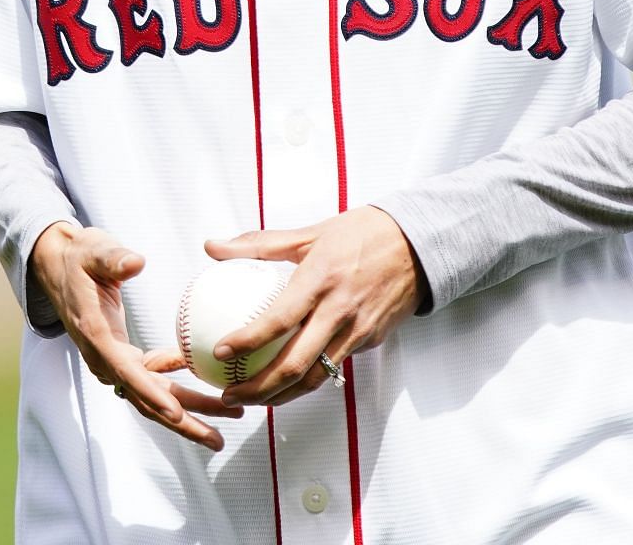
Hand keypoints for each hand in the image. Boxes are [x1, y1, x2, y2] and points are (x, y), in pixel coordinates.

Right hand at [29, 222, 243, 450]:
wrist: (58, 266)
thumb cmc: (79, 257)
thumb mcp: (93, 250)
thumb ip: (114, 258)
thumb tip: (136, 262)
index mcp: (97, 336)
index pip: (127, 373)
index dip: (152, 395)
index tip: (177, 414)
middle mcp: (104, 357)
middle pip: (147, 398)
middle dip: (183, 420)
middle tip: (219, 439)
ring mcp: (113, 361)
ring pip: (154, 394)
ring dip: (190, 408)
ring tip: (228, 413)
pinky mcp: (121, 356)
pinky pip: (153, 377)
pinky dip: (177, 381)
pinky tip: (204, 373)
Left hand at [191, 206, 422, 407]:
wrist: (421, 243)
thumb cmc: (362, 232)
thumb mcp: (311, 232)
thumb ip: (259, 244)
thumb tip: (212, 248)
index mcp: (321, 279)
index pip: (279, 319)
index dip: (247, 340)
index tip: (220, 352)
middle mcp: (340, 310)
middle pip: (295, 364)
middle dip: (258, 388)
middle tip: (228, 393)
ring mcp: (358, 330)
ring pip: (315, 377)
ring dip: (280, 396)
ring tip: (252, 399)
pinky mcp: (371, 340)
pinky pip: (335, 364)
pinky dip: (308, 378)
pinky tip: (286, 380)